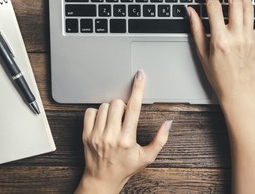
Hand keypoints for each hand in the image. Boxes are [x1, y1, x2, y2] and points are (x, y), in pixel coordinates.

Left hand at [75, 70, 172, 193]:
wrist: (103, 179)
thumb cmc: (126, 167)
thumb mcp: (147, 156)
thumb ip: (160, 139)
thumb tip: (168, 123)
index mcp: (127, 139)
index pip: (133, 107)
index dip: (138, 89)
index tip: (140, 76)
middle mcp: (111, 136)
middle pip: (117, 103)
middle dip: (122, 105)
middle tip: (124, 118)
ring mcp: (96, 135)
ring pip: (104, 106)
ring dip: (110, 110)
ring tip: (113, 122)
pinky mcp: (86, 135)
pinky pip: (90, 112)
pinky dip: (97, 113)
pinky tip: (102, 122)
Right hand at [187, 0, 254, 106]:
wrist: (240, 93)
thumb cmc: (220, 78)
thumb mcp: (202, 54)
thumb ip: (196, 30)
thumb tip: (190, 11)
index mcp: (220, 40)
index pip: (213, 8)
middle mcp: (237, 36)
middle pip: (233, 2)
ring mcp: (251, 37)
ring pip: (248, 6)